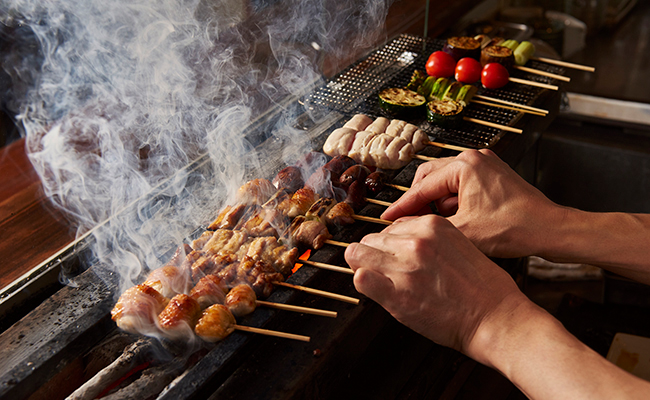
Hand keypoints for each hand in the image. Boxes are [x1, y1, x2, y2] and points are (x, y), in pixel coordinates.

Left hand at [345, 214, 524, 354]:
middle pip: (370, 239)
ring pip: (356, 254)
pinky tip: (378, 291)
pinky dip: (364, 284)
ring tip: (384, 283)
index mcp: (431, 225)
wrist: (495, 319)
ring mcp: (404, 265)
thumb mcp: (458, 244)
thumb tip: (400, 238)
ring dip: (366, 268)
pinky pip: (359, 278)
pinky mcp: (395, 292)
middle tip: (389, 274)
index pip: (390, 227)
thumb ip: (428, 238)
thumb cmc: (483, 288)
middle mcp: (415, 240)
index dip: (390, 246)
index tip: (397, 259)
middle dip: (375, 256)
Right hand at [381, 149, 563, 257]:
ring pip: (446, 183)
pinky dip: (453, 203)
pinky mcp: (493, 176)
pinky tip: (452, 222)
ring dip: (436, 204)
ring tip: (430, 226)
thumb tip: (402, 228)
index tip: (385, 218)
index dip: (402, 206)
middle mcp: (474, 158)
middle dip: (418, 202)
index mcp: (465, 165)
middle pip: (431, 178)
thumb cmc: (515, 228)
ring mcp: (485, 165)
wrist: (550, 230)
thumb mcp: (463, 231)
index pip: (422, 187)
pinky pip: (462, 186)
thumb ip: (428, 227)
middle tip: (404, 222)